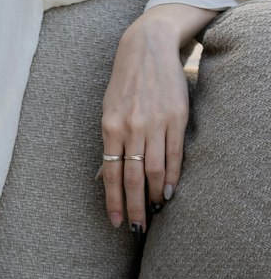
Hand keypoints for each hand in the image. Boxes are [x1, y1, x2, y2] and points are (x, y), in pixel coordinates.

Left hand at [99, 4, 208, 233]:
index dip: (113, 201)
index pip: (111, 173)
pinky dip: (172, 176)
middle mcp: (131, 127)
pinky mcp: (175, 118)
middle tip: (138, 228)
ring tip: (154, 211)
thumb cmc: (125, 84)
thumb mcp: (108, 111)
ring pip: (154, 169)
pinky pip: (174, 154)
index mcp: (110, 127)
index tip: (116, 222)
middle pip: (132, 177)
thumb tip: (103, 176)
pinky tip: (169, 191)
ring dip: (154, 195)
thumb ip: (109, 145)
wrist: (147, 49)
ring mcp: (154, 123)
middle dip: (134, 206)